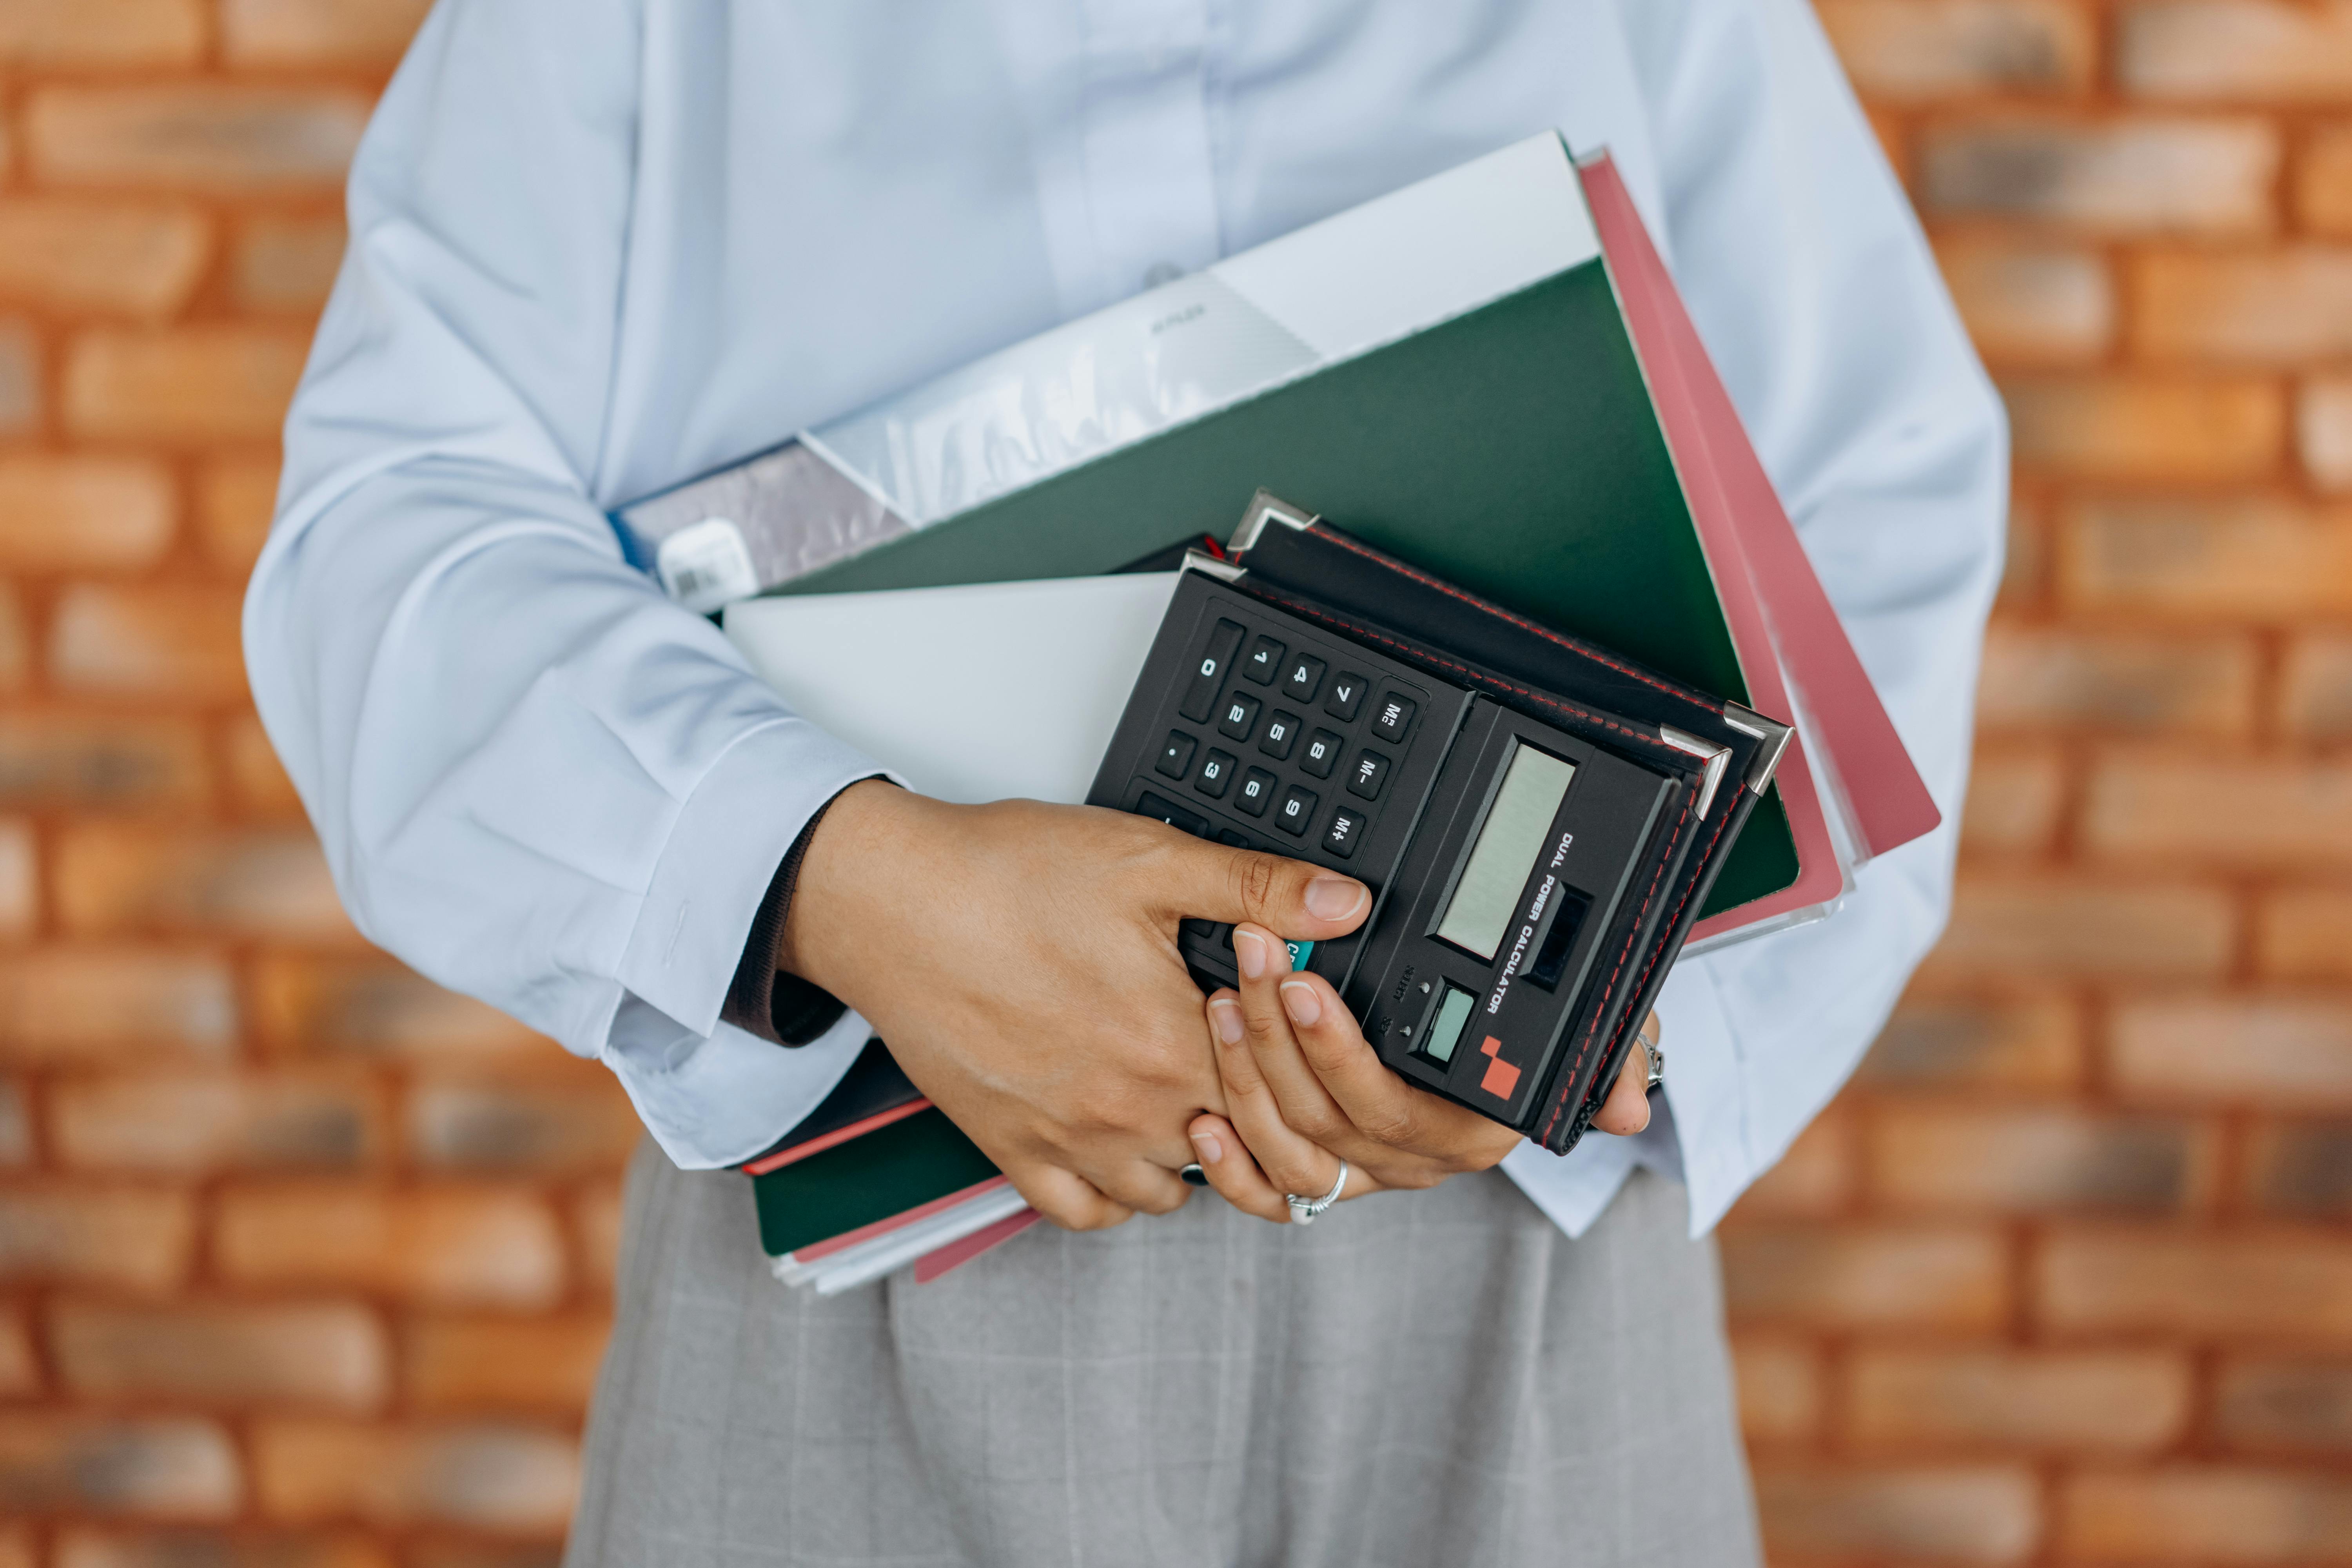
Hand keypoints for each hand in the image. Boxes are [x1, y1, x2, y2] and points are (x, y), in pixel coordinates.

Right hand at [779, 782, 1373, 1230]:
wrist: (891, 902)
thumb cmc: (1007, 874)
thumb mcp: (1150, 859)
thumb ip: (1257, 887)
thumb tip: (1346, 904)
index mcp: (1175, 1041)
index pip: (1280, 1091)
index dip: (1294, 1061)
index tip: (1285, 1027)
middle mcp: (1129, 1108)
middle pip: (1233, 1147)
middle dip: (1250, 1110)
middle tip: (1242, 1064)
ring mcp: (1070, 1140)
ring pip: (1169, 1191)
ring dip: (1190, 1153)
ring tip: (1184, 1094)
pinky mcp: (1012, 1150)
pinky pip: (1086, 1214)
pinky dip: (1115, 1193)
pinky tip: (1122, 1144)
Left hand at [1184, 919, 1656, 1222]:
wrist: (1514, 1046)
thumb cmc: (1538, 1031)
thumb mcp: (1590, 1031)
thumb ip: (1614, 1059)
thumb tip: (1628, 1107)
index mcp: (1472, 1130)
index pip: (1393, 1106)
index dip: (1339, 1053)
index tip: (1305, 985)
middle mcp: (1415, 1160)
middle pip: (1328, 1117)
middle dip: (1277, 1037)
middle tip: (1251, 958)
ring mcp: (1367, 1172)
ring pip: (1291, 1149)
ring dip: (1244, 1078)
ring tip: (1221, 1002)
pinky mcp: (1325, 1174)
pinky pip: (1272, 1195)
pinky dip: (1231, 1167)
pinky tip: (1201, 1118)